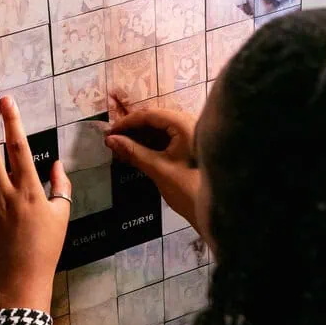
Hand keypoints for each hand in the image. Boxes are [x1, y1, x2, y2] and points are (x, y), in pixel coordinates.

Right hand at [105, 102, 201, 232]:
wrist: (216, 210)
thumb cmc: (188, 189)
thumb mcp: (158, 169)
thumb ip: (133, 152)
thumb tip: (110, 140)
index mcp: (184, 124)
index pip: (150, 114)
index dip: (127, 122)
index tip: (109, 133)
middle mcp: (189, 124)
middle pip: (155, 119)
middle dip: (133, 129)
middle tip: (113, 140)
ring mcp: (190, 135)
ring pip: (159, 129)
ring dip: (140, 138)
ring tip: (120, 148)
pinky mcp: (189, 146)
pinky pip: (166, 139)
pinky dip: (150, 145)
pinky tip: (135, 153)